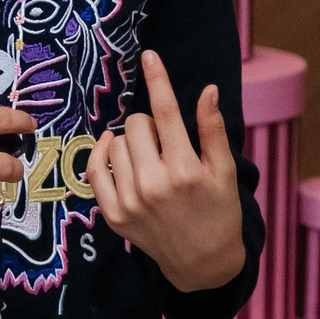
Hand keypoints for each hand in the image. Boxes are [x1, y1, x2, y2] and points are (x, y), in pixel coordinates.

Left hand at [88, 51, 245, 293]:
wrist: (202, 263)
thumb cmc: (219, 212)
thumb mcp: (224, 171)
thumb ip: (213, 129)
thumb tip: (209, 90)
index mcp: (185, 170)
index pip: (167, 113)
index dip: (159, 79)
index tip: (149, 55)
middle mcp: (154, 185)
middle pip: (137, 125)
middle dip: (150, 124)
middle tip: (165, 141)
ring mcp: (130, 201)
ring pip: (116, 143)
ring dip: (130, 141)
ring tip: (149, 157)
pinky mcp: (113, 215)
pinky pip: (95, 169)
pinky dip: (102, 154)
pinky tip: (115, 151)